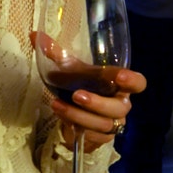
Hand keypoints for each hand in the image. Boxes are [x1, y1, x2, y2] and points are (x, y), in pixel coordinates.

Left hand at [30, 30, 146, 149]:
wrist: (73, 113)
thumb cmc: (79, 85)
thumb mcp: (68, 69)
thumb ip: (55, 53)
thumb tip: (35, 35)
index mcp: (117, 85)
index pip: (137, 83)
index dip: (133, 80)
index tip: (121, 76)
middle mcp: (119, 104)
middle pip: (119, 107)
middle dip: (97, 103)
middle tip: (76, 95)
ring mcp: (112, 122)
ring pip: (103, 123)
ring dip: (78, 115)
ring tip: (56, 105)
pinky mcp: (101, 137)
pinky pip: (92, 135)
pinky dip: (75, 125)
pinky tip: (61, 116)